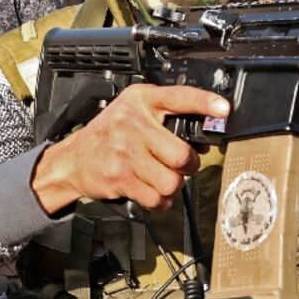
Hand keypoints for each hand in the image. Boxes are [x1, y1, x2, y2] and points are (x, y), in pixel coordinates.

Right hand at [31, 84, 223, 214]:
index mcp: (143, 101)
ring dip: (174, 186)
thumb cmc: (111, 133)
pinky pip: (155, 197)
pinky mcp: (120, 178)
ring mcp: (125, 152)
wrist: (73, 158)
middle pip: (182, 154)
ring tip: (165, 179)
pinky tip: (153, 192)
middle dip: (189, 166)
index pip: (179, 97)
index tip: (224, 108)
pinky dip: (160, 201)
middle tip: (183, 166)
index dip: (204, 102)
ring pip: (171, 180)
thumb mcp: (135, 110)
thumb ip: (167, 116)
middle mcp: (133, 123)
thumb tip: (204, 138)